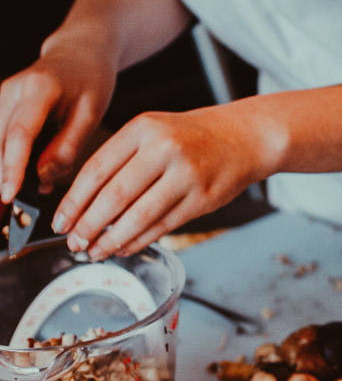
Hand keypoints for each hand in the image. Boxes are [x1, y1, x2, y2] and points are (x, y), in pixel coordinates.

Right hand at [0, 35, 117, 201]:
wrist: (78, 53)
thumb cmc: (89, 80)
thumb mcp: (91, 112)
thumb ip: (68, 146)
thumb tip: (44, 179)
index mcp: (38, 90)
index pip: (19, 134)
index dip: (12, 167)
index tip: (8, 194)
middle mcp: (9, 92)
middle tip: (3, 216)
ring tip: (3, 210)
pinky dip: (2, 164)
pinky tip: (7, 186)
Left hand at [52, 101, 276, 258]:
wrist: (243, 137)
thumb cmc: (191, 137)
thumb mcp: (152, 132)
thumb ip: (121, 160)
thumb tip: (83, 204)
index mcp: (143, 128)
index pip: (97, 169)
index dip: (74, 200)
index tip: (60, 221)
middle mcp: (164, 148)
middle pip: (114, 196)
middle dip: (88, 225)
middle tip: (74, 242)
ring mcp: (186, 174)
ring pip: (138, 216)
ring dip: (111, 240)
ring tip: (95, 251)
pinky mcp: (202, 198)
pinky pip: (162, 225)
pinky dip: (138, 241)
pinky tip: (124, 247)